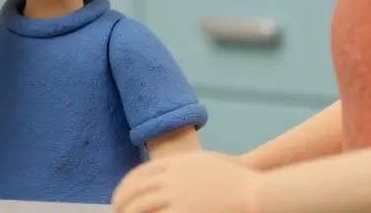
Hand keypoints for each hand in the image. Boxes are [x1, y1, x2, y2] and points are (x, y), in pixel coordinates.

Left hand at [113, 151, 260, 212]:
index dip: (124, 187)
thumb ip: (185, 166)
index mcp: (175, 164)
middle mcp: (172, 178)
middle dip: (121, 203)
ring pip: (139, 207)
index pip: (138, 174)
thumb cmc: (237, 180)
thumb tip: (169, 174)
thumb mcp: (206, 163)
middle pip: (134, 190)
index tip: (119, 198)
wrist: (254, 192)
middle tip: (116, 212)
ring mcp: (176, 196)